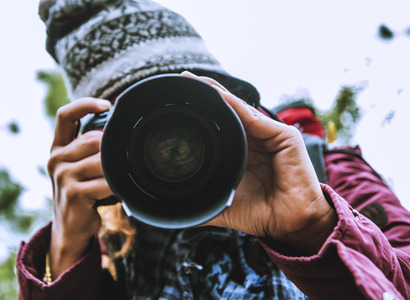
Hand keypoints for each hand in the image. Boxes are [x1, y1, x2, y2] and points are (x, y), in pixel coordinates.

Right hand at [47, 98, 111, 277]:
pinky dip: (117, 184)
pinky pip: (104, 182)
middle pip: (91, 139)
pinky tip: (121, 188)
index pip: (65, 116)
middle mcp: (56, 159)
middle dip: (111, 147)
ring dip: (116, 167)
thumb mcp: (80, 167)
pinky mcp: (73, 194)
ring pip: (100, 160)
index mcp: (58, 148)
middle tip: (124, 157)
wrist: (70, 228)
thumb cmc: (82, 192)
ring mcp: (63, 177)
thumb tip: (121, 132)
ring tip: (124, 174)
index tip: (107, 104)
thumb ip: (91, 149)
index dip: (85, 104)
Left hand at [181, 72, 336, 254]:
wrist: (288, 225)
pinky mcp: (284, 136)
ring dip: (218, 94)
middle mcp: (257, 140)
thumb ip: (203, 202)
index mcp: (244, 152)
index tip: (182, 101)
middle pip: (230, 111)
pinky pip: (254, 117)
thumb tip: (175, 211)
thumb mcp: (224, 205)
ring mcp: (271, 136)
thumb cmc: (260, 214)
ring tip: (196, 82)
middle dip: (209, 95)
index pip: (223, 125)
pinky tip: (217, 96)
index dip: (205, 112)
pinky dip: (235, 106)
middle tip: (185, 80)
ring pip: (241, 109)